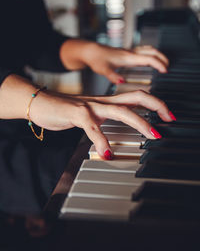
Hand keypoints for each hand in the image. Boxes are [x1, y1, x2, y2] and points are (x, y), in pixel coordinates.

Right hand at [31, 90, 173, 159]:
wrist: (39, 102)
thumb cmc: (64, 110)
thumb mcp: (89, 113)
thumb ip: (103, 118)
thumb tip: (115, 126)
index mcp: (106, 102)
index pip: (136, 97)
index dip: (154, 103)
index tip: (166, 114)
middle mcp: (102, 102)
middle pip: (136, 97)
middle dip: (156, 106)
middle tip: (169, 119)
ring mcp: (90, 106)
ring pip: (120, 110)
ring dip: (139, 123)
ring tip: (152, 135)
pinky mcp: (76, 114)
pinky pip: (92, 127)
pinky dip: (101, 141)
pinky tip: (107, 153)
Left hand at [60, 40, 168, 83]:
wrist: (90, 51)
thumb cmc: (96, 59)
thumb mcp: (103, 69)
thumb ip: (112, 76)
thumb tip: (121, 82)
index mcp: (127, 57)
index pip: (148, 58)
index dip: (159, 64)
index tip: (165, 71)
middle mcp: (130, 53)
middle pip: (151, 51)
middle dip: (162, 58)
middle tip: (168, 67)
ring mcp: (128, 52)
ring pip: (148, 50)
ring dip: (157, 55)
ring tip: (163, 63)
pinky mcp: (126, 53)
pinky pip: (142, 51)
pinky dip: (150, 55)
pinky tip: (149, 61)